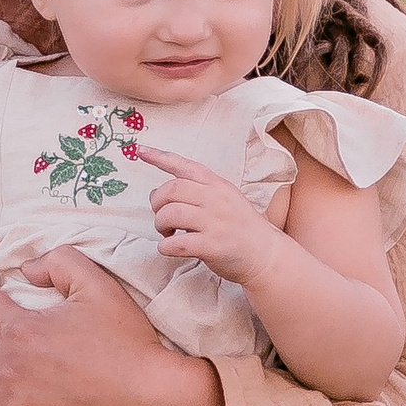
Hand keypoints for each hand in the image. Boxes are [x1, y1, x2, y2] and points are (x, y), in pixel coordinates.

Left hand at [133, 146, 279, 286]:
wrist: (266, 254)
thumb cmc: (239, 227)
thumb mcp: (224, 198)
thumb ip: (195, 192)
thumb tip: (156, 193)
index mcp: (217, 185)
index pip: (184, 166)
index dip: (159, 157)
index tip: (140, 151)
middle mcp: (216, 199)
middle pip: (171, 189)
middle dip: (157, 203)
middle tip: (162, 218)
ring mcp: (215, 222)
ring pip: (170, 214)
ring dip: (160, 225)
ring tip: (168, 234)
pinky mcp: (213, 246)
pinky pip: (177, 244)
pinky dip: (166, 246)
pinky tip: (171, 248)